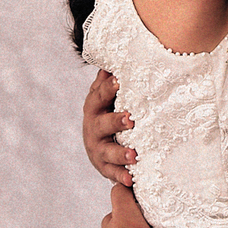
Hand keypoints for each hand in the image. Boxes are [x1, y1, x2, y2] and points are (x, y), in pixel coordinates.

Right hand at [84, 69, 135, 185]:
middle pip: (102, 124)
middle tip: (131, 119)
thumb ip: (110, 78)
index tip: (121, 81)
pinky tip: (132, 180)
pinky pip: (112, 174)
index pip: (99, 95)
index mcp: (94, 107)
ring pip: (107, 152)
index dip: (108, 88)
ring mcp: (97, 149)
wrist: (98, 145)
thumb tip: (117, 47)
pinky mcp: (104, 167)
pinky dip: (121, 177)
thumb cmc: (108, 112)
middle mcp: (93, 128)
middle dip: (115, 121)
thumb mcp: (107, 95)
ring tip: (134, 155)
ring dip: (120, 154)